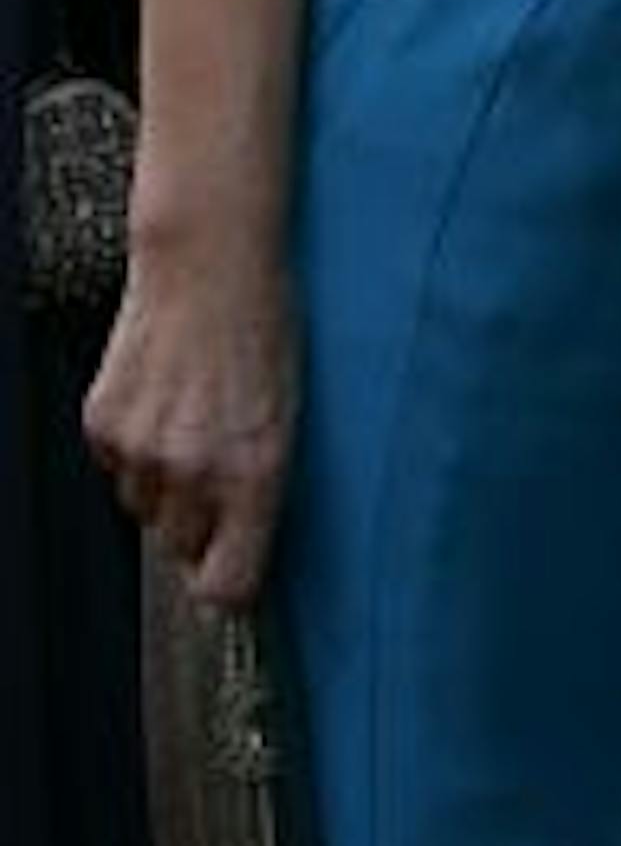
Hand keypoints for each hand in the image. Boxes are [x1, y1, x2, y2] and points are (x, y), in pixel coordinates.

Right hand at [84, 233, 296, 607]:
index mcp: (255, 471)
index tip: (237, 567)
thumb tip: (245, 540)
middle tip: (221, 462)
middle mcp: (194, 470)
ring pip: (146, 509)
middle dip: (202, 518)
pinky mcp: (103, 425)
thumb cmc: (267, 324)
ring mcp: (141, 449)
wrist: (209, 258)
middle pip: (183, 548)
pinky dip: (136, 446)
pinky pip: (118, 468)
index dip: (231, 581)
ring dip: (167, 481)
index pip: (228, 586)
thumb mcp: (292, 410)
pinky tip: (163, 398)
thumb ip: (266, 483)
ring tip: (194, 417)